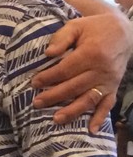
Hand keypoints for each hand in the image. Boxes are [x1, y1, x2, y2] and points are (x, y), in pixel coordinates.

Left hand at [31, 13, 132, 130]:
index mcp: (92, 53)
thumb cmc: (94, 28)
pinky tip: (91, 130)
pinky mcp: (114, 87)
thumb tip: (48, 53)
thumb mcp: (76, 26)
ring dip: (73, 111)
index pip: (66, 70)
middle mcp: (102, 70)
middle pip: (75, 87)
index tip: (34, 83)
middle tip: (37, 103)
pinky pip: (108, 104)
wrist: (123, 32)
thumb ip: (61, 38)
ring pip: (89, 99)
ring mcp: (110, 81)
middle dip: (54, 96)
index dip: (49, 77)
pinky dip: (100, 118)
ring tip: (56, 119)